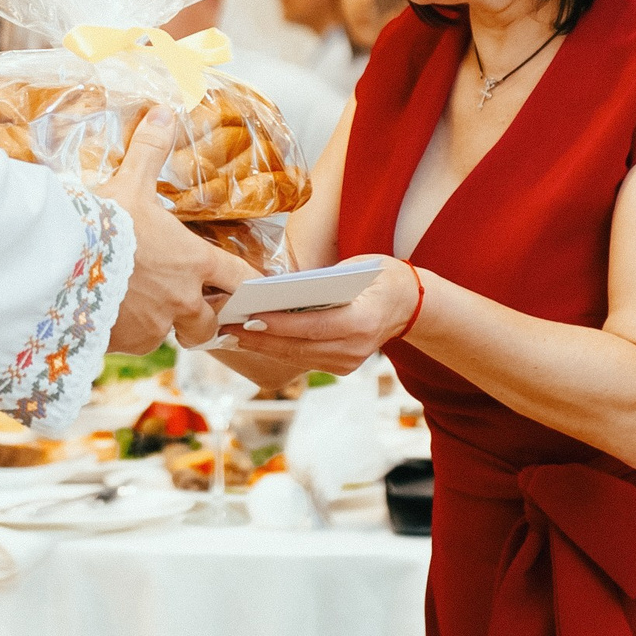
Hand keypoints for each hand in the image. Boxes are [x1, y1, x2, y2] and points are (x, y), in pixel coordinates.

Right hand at [102, 109, 253, 353]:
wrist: (59, 265)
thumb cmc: (102, 223)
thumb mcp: (130, 183)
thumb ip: (150, 150)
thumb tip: (164, 111)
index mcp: (194, 262)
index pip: (241, 280)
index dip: (250, 285)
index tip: (253, 290)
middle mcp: (182, 301)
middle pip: (210, 323)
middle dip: (203, 318)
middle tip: (190, 306)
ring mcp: (154, 327)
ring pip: (168, 334)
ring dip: (161, 324)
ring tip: (138, 304)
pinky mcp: (124, 344)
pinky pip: (133, 344)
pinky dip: (126, 332)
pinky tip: (106, 313)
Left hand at [223, 253, 420, 377]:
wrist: (409, 304)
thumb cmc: (380, 277)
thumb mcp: (358, 267)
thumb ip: (324, 281)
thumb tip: (280, 288)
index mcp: (363, 321)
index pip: (314, 326)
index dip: (281, 325)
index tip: (250, 317)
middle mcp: (355, 348)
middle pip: (299, 346)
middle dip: (260, 337)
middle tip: (227, 327)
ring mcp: (348, 362)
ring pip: (296, 356)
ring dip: (262, 345)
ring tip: (231, 333)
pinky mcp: (341, 367)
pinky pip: (302, 359)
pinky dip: (276, 348)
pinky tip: (253, 338)